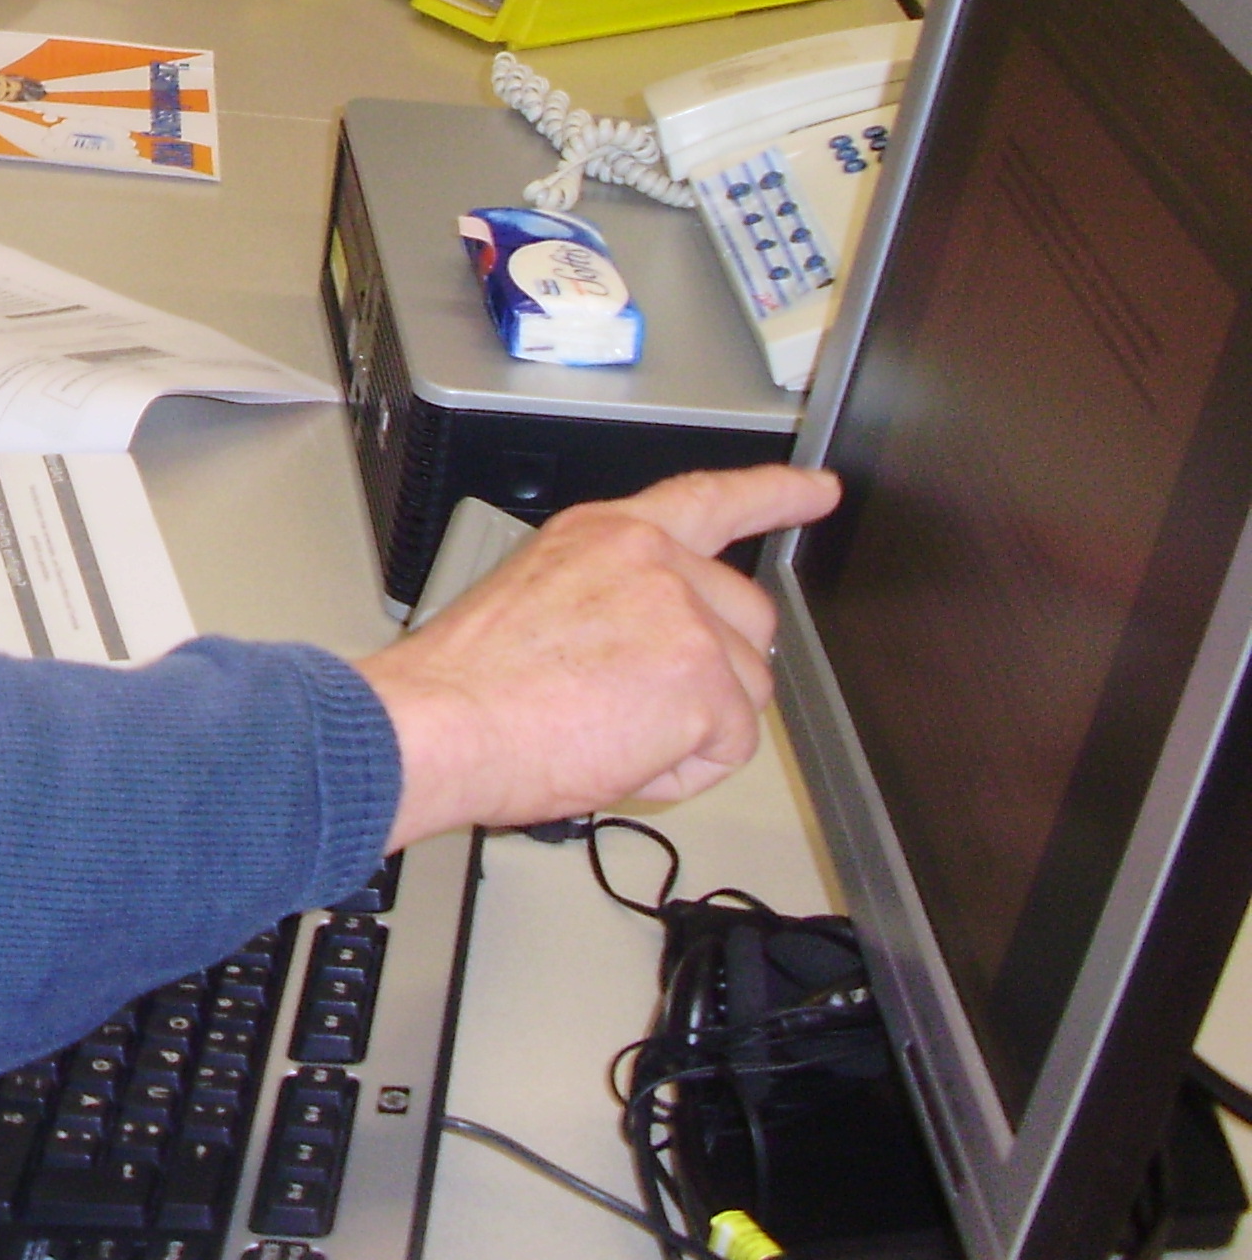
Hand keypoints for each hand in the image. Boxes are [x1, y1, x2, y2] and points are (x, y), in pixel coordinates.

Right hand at [356, 464, 838, 847]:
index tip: (817, 490)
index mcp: (606, 534)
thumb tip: (651, 652)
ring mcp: (687, 616)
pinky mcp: (706, 680)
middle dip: (718, 671)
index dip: (773, 494)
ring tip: (604, 730)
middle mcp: (655, 560)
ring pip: (746, 691)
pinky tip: (619, 754)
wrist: (441, 722)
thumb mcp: (537, 597)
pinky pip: (731, 748)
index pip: (708, 500)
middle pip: (749, 618)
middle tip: (642, 704)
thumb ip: (610, 599)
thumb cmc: (464, 682)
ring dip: (690, 728)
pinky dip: (683, 770)